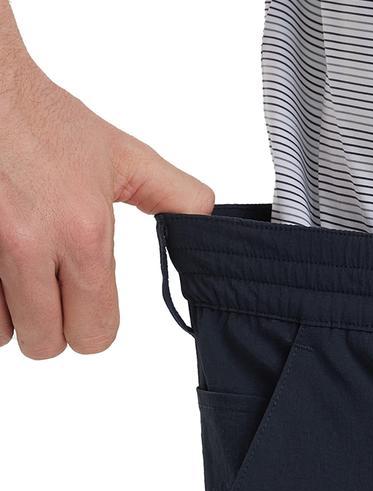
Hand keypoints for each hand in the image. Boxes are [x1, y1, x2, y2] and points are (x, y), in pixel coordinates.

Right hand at [0, 64, 214, 358]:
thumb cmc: (46, 119)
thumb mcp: (123, 156)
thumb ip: (174, 197)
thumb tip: (209, 225)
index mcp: (84, 234)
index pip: (95, 335)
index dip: (93, 328)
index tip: (86, 307)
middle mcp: (29, 246)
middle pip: (45, 345)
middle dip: (50, 327)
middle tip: (50, 294)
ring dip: (9, 313)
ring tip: (15, 273)